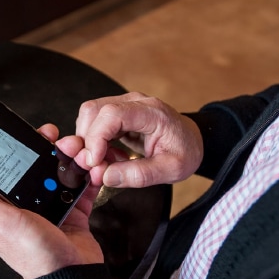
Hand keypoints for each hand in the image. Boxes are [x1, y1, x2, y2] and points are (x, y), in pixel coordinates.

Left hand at [0, 125, 103, 278]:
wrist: (72, 276)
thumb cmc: (36, 254)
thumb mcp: (1, 224)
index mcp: (7, 206)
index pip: (9, 168)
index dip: (19, 148)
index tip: (32, 135)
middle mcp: (29, 205)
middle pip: (38, 166)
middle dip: (52, 149)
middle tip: (63, 140)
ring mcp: (53, 208)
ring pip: (62, 173)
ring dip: (73, 159)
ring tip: (82, 153)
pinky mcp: (74, 213)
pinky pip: (81, 188)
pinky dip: (89, 177)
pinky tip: (94, 169)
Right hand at [57, 92, 202, 187]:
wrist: (192, 141)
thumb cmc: (185, 152)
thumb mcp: (171, 170)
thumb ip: (139, 175)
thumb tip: (105, 176)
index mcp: (152, 112)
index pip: (112, 114)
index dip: (96, 138)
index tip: (94, 162)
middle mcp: (135, 102)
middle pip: (94, 110)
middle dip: (87, 141)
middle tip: (95, 168)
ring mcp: (125, 104)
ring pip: (90, 115)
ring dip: (88, 142)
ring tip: (106, 163)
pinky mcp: (118, 113)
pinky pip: (95, 122)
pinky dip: (94, 141)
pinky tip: (109, 156)